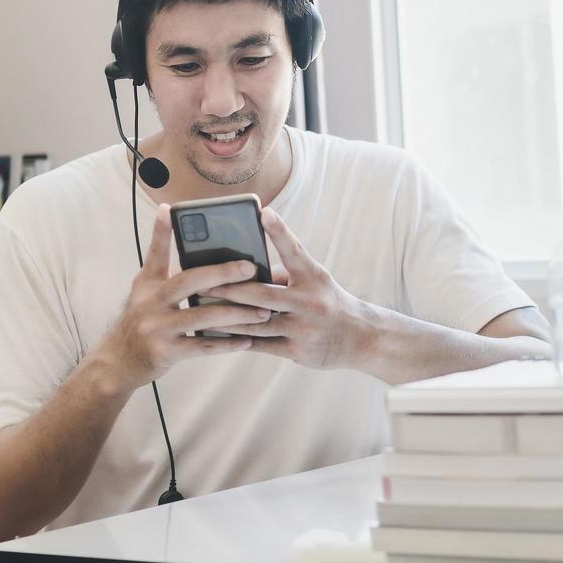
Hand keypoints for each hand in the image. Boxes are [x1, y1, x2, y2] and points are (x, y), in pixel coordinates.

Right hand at [95, 204, 272, 390]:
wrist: (118, 363)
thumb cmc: (140, 323)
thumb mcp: (144, 294)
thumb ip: (166, 275)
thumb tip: (197, 258)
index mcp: (147, 285)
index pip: (155, 253)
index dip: (161, 231)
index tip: (168, 209)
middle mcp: (150, 302)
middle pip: (189, 281)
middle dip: (223, 273)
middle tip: (250, 268)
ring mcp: (156, 327)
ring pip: (203, 316)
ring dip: (236, 314)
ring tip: (263, 312)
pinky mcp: (165, 351)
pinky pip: (203, 346)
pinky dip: (226, 343)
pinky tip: (247, 340)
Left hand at [208, 208, 371, 370]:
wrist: (360, 338)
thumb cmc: (328, 301)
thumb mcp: (315, 281)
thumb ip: (284, 275)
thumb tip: (245, 272)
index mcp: (314, 277)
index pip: (295, 250)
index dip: (279, 231)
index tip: (263, 212)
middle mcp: (310, 301)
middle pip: (262, 294)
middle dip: (230, 289)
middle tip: (203, 282)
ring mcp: (304, 328)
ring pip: (256, 322)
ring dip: (227, 317)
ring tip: (202, 310)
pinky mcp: (298, 351)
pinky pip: (261, 345)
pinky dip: (239, 339)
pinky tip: (219, 334)